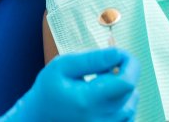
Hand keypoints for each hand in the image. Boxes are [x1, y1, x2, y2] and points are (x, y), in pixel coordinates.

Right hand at [0, 48, 139, 121]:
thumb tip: (117, 53)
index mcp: (88, 100)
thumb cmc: (47, 90)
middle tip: (104, 65)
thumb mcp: (62, 67)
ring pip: (131, 105)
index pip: (126, 82)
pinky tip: (106, 97)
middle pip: (130, 92)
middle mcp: (100, 119)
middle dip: (124, 72)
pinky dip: (123, 105)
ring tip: (102, 82)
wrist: (37, 119)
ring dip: (123, 89)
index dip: (130, 63)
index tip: (119, 53)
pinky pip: (126, 118)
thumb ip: (91, 60)